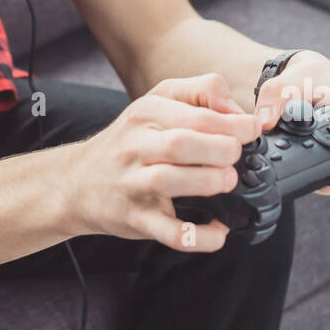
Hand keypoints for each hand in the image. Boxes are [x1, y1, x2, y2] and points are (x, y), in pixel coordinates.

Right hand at [67, 74, 262, 251]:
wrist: (76, 182)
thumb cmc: (128, 142)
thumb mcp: (155, 103)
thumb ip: (198, 93)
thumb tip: (237, 110)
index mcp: (145, 112)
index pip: (195, 113)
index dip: (233, 123)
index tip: (253, 131)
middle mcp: (134, 146)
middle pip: (181, 143)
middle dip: (220, 150)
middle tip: (236, 157)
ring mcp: (132, 184)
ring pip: (169, 181)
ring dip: (207, 182)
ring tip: (227, 182)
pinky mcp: (135, 219)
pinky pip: (168, 231)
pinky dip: (198, 236)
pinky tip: (218, 231)